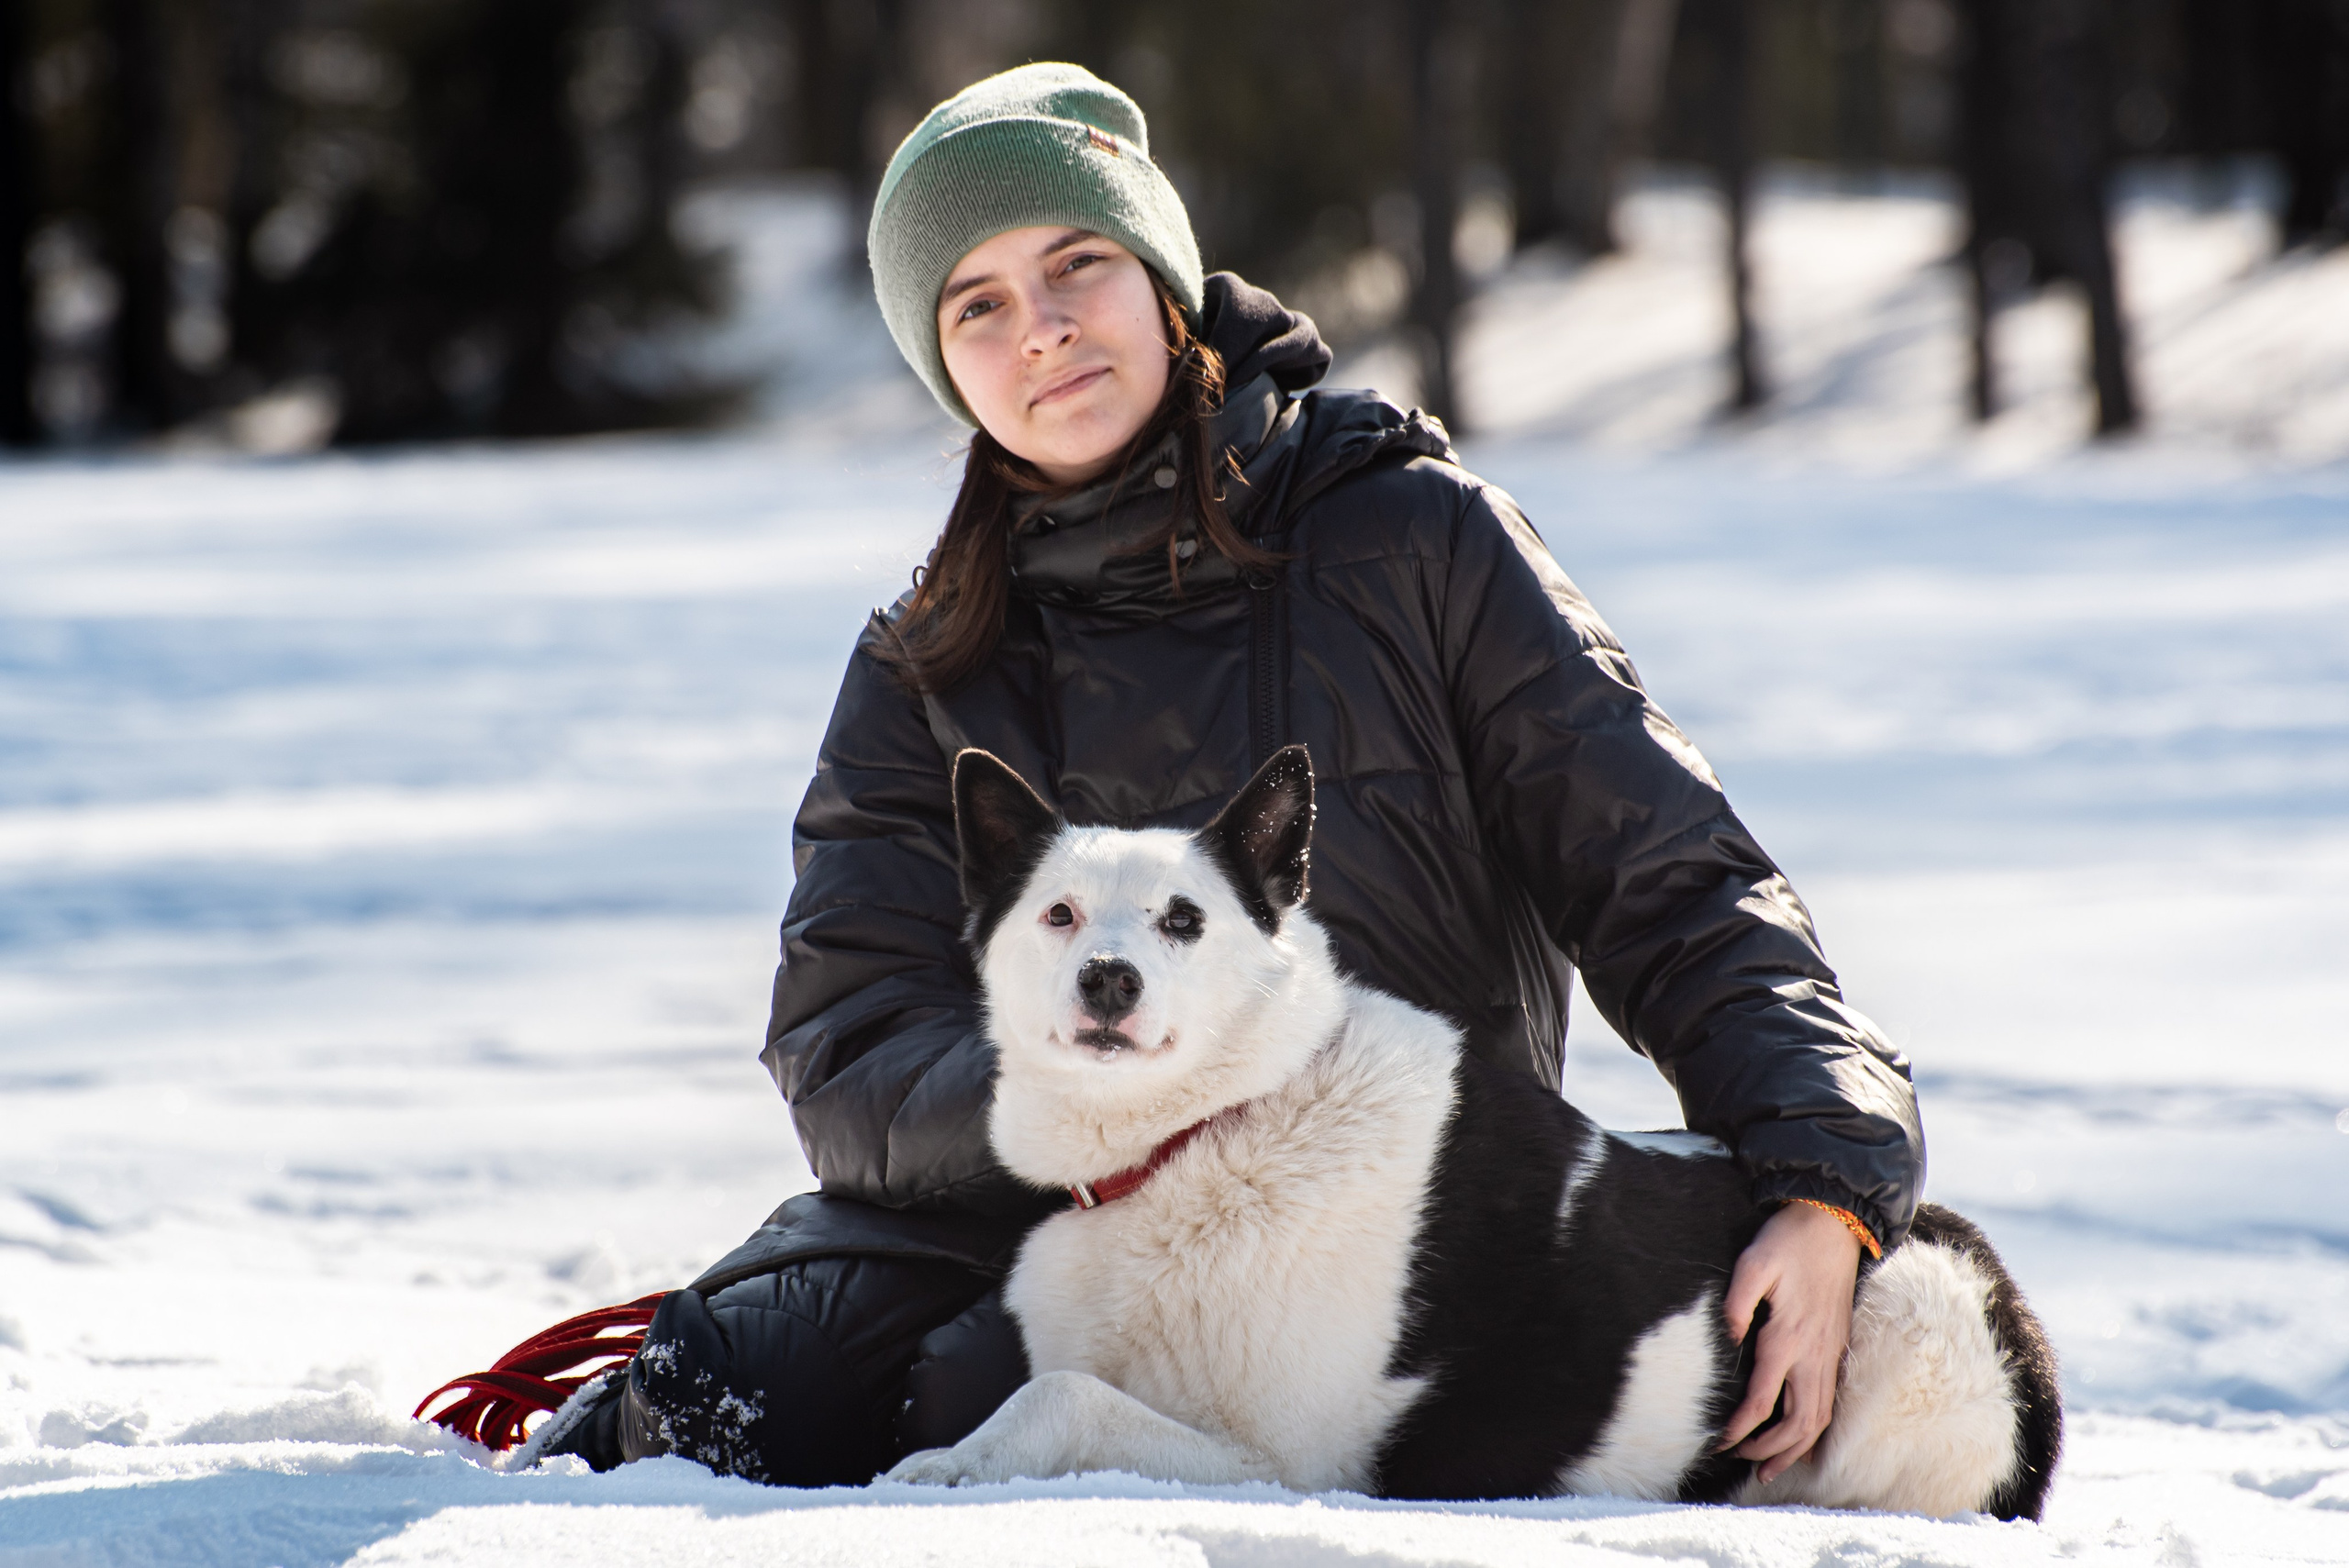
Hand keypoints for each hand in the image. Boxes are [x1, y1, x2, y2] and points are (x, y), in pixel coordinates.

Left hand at [1717, 1200, 1862, 1483]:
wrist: (1834, 1225)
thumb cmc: (1788, 1242)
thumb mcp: (1753, 1263)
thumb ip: (1736, 1303)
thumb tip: (1729, 1339)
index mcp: (1787, 1338)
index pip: (1764, 1400)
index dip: (1742, 1428)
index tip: (1721, 1441)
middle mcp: (1813, 1355)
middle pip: (1797, 1423)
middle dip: (1769, 1451)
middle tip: (1741, 1462)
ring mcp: (1828, 1354)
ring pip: (1818, 1419)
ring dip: (1794, 1448)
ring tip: (1770, 1468)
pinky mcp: (1835, 1349)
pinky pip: (1828, 1403)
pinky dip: (1814, 1430)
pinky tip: (1800, 1440)